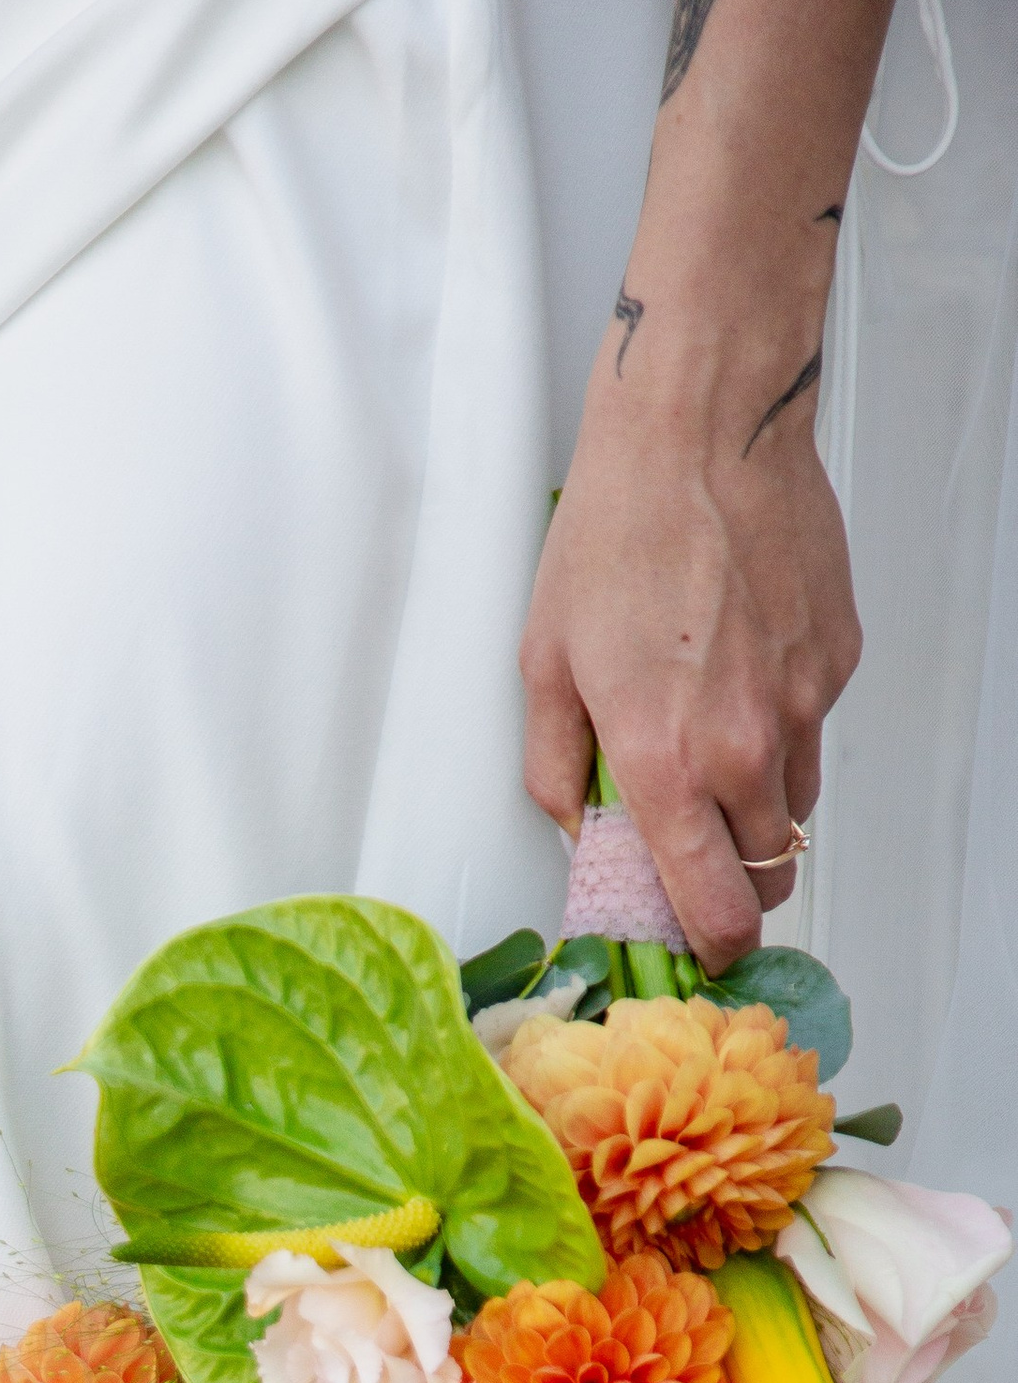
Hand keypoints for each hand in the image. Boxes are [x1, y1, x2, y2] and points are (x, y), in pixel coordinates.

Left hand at [521, 358, 859, 973]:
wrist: (703, 431)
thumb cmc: (620, 530)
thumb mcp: (545, 662)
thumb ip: (555, 765)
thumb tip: (574, 822)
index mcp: (669, 765)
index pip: (714, 907)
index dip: (708, 946)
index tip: (697, 950)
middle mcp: (748, 749)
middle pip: (766, 873)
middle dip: (733, 882)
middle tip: (696, 856)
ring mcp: (804, 705)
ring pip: (793, 806)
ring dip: (757, 808)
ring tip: (710, 752)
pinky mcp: (837, 660)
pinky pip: (813, 728)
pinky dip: (782, 727)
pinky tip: (740, 673)